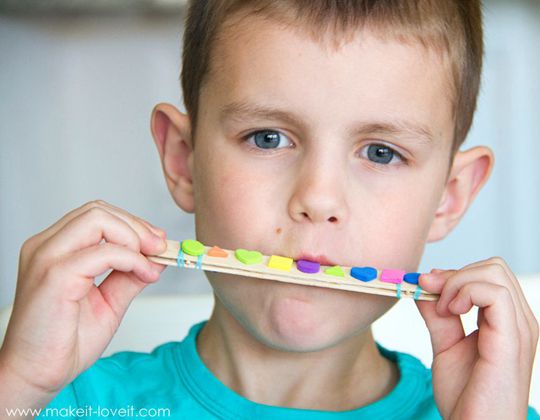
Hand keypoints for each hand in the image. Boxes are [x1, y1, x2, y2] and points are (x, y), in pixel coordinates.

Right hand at [0, 200, 166, 402]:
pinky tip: (144, 274)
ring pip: (97, 219)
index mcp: (55, 249)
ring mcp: (47, 258)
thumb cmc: (63, 342)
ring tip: (150, 262)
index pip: (96, 215)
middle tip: (160, 248)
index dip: (132, 224)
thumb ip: (129, 275)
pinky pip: (103, 252)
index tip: (158, 242)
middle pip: (98, 210)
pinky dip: (132, 259)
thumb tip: (157, 256)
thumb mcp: (108, 301)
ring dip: (134, 237)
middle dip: (136, 226)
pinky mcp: (55, 276)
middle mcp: (46, 247)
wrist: (37, 375)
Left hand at [416, 257, 538, 419]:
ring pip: (494, 271)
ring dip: (458, 282)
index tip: (426, 289)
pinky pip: (495, 293)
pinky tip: (451, 312)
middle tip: (435, 301)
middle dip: (455, 274)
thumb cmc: (466, 396)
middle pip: (493, 267)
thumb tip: (424, 283)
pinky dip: (465, 292)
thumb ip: (437, 315)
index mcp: (506, 321)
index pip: (486, 273)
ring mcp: (520, 328)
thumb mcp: (445, 346)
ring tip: (444, 310)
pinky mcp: (512, 339)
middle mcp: (519, 320)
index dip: (453, 275)